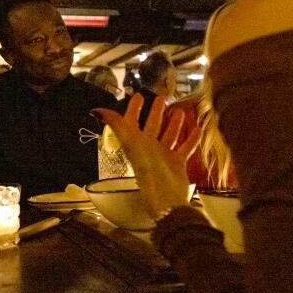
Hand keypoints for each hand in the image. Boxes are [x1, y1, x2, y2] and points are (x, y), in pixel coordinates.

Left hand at [92, 95, 200, 219]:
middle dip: (155, 112)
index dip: (133, 109)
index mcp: (136, 143)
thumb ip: (117, 125)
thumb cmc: (148, 170)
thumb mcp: (131, 143)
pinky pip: (184, 148)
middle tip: (162, 98)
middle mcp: (149, 149)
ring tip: (179, 111)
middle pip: (151, 127)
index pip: (132, 122)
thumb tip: (96, 111)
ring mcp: (164, 156)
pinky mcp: (177, 164)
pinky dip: (190, 139)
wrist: (166, 197)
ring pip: (168, 136)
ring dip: (173, 124)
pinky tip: (197, 129)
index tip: (139, 96)